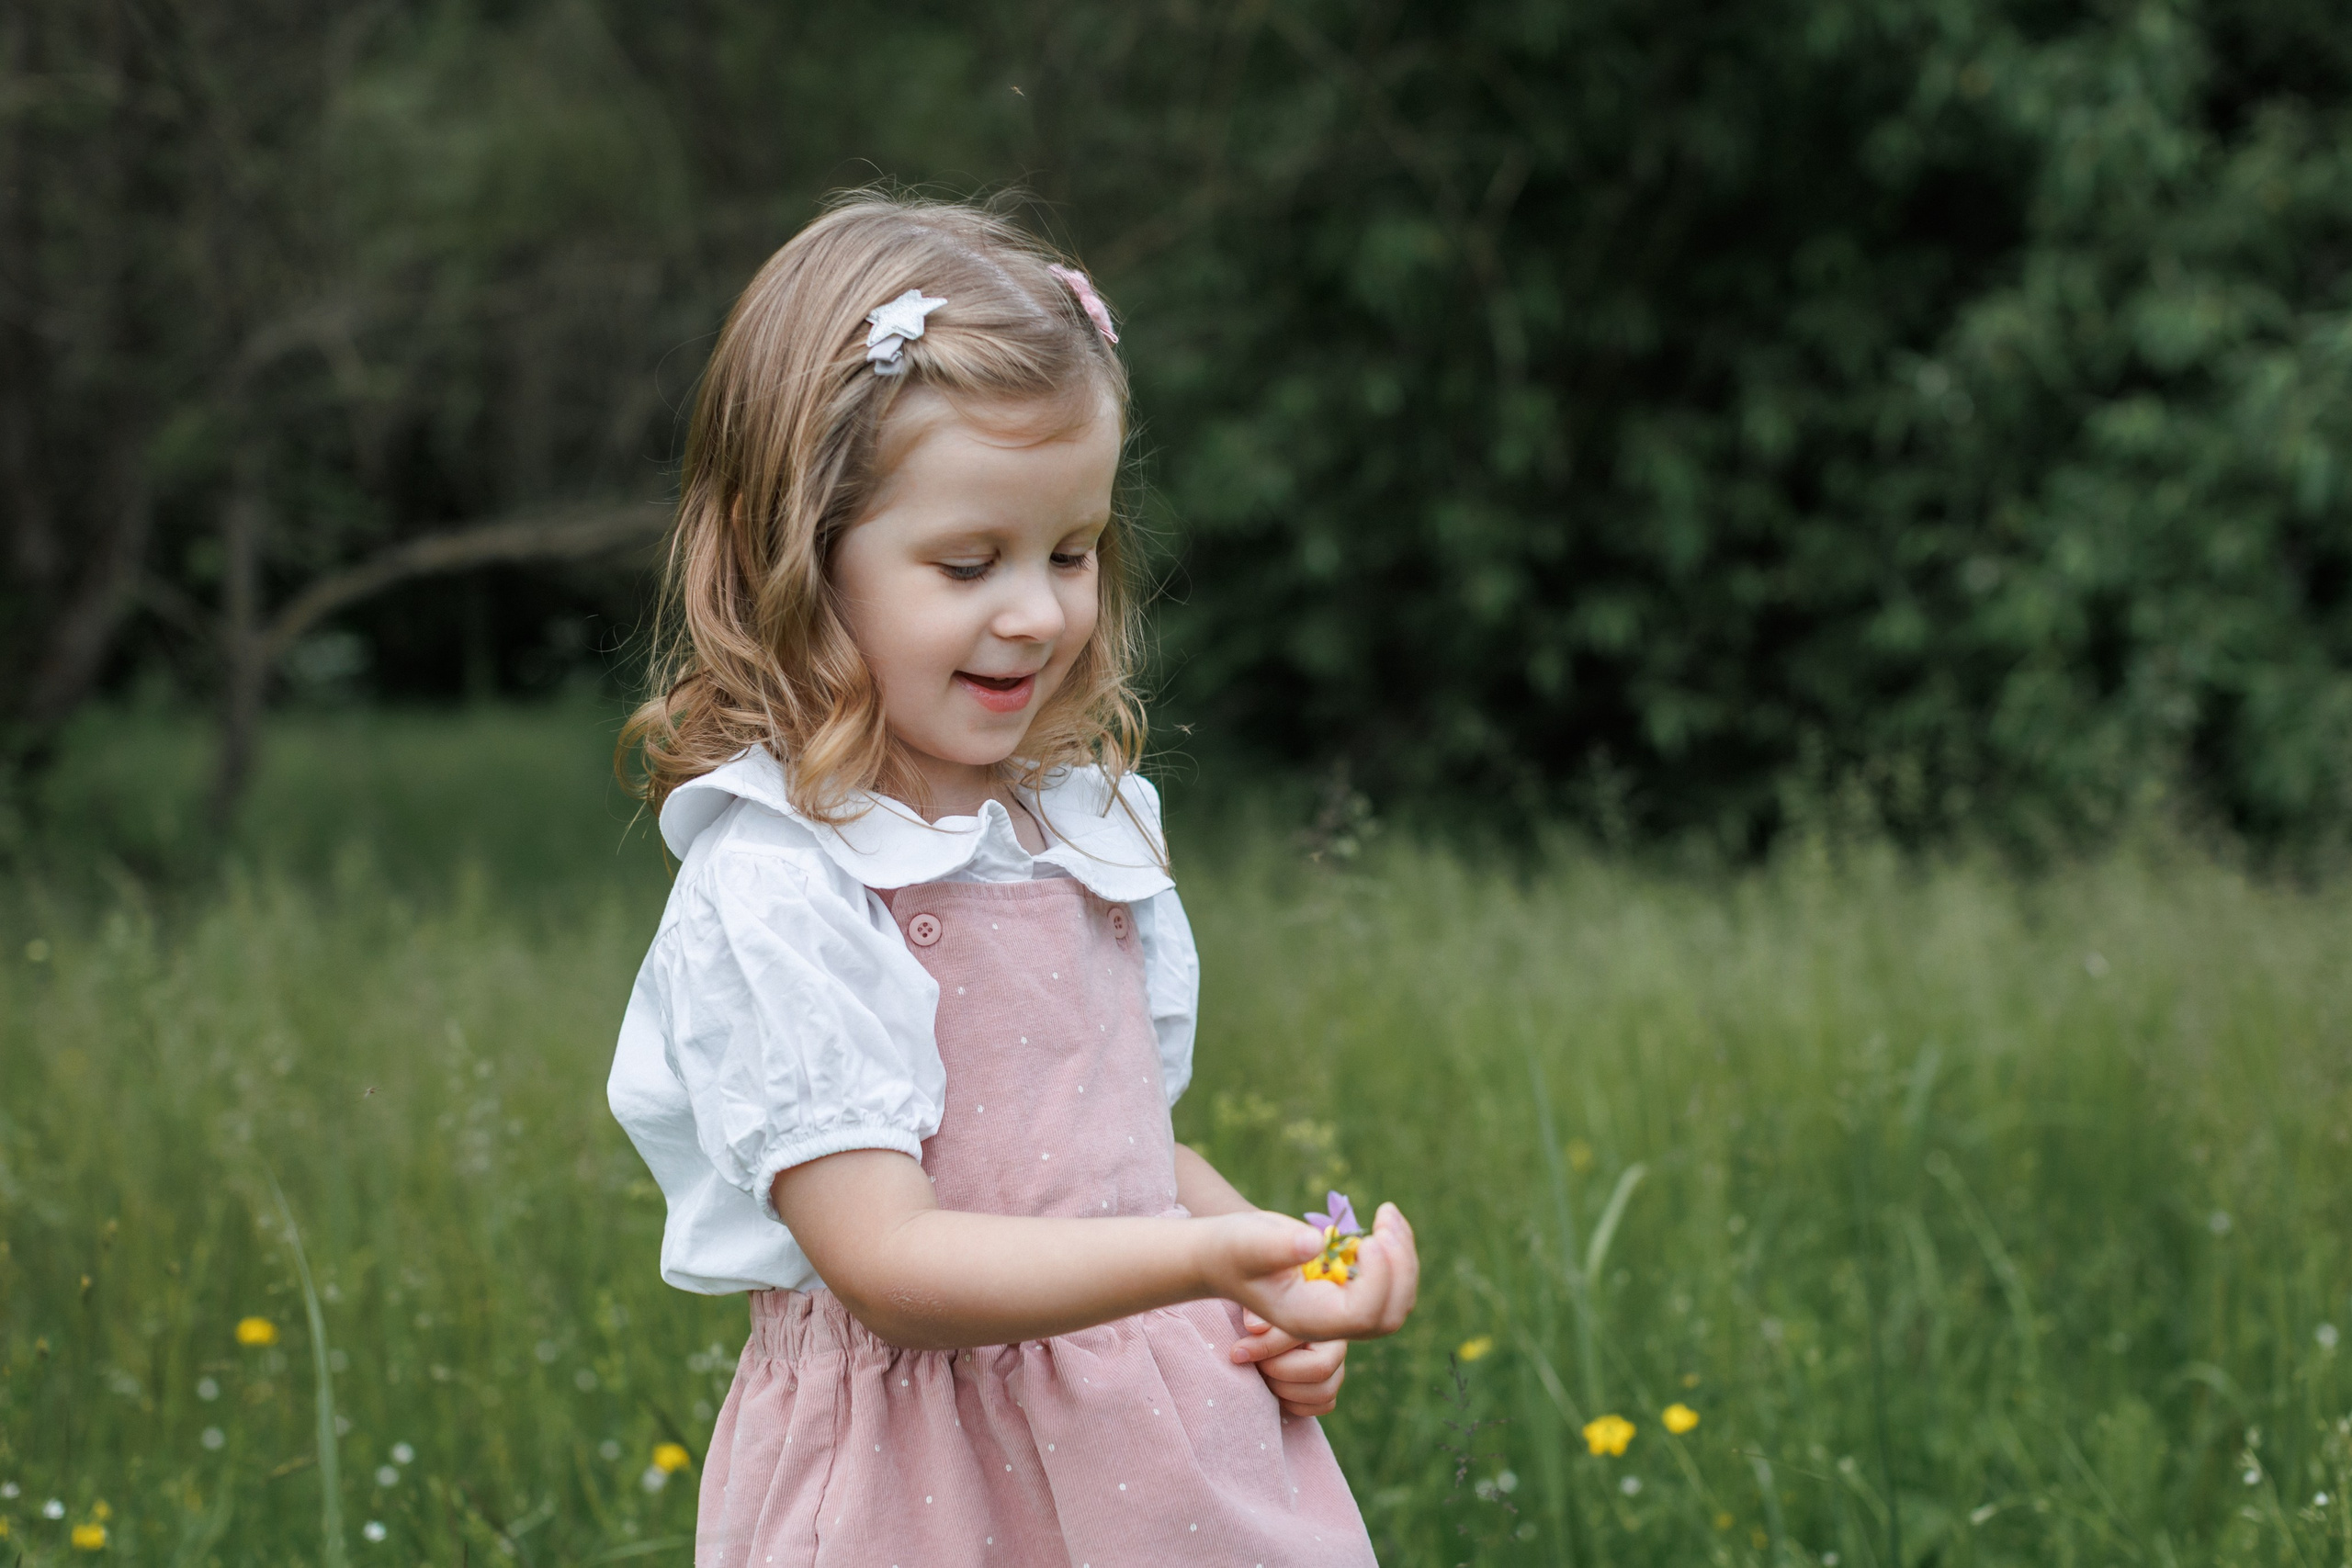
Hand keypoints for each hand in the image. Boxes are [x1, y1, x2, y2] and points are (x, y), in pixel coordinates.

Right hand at [1198, 1202, 1418, 1344]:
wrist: (1223, 1255)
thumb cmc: (1230, 1248)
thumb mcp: (1247, 1242)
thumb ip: (1277, 1246)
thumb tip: (1315, 1243)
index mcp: (1308, 1320)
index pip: (1363, 1314)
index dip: (1378, 1279)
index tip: (1371, 1238)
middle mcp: (1330, 1324)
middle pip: (1389, 1315)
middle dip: (1400, 1268)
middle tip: (1386, 1221)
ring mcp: (1342, 1310)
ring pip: (1397, 1300)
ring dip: (1403, 1257)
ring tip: (1387, 1215)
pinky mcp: (1349, 1291)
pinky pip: (1390, 1283)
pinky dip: (1397, 1252)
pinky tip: (1385, 1221)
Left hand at [1231, 1310, 1348, 1416]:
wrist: (1265, 1336)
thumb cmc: (1260, 1317)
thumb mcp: (1256, 1307)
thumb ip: (1255, 1313)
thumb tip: (1254, 1327)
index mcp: (1320, 1315)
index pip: (1298, 1334)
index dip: (1265, 1347)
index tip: (1237, 1353)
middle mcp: (1336, 1342)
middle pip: (1320, 1369)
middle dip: (1279, 1372)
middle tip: (1256, 1366)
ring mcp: (1338, 1367)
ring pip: (1323, 1392)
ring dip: (1285, 1390)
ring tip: (1264, 1376)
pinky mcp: (1331, 1389)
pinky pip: (1323, 1405)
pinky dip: (1295, 1404)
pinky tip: (1276, 1388)